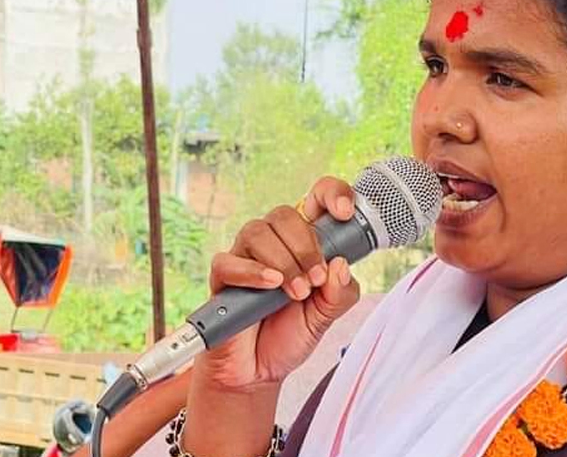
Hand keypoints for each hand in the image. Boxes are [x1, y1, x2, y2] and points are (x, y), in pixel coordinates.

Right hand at [195, 176, 360, 390]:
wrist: (258, 372)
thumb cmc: (290, 335)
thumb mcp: (328, 316)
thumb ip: (341, 292)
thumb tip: (340, 265)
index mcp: (303, 242)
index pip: (316, 199)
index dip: (331, 194)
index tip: (344, 212)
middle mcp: (274, 243)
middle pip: (284, 214)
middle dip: (306, 246)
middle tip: (316, 280)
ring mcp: (246, 257)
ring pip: (258, 232)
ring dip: (284, 262)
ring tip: (297, 293)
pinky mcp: (222, 278)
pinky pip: (228, 261)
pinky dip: (253, 272)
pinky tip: (270, 286)